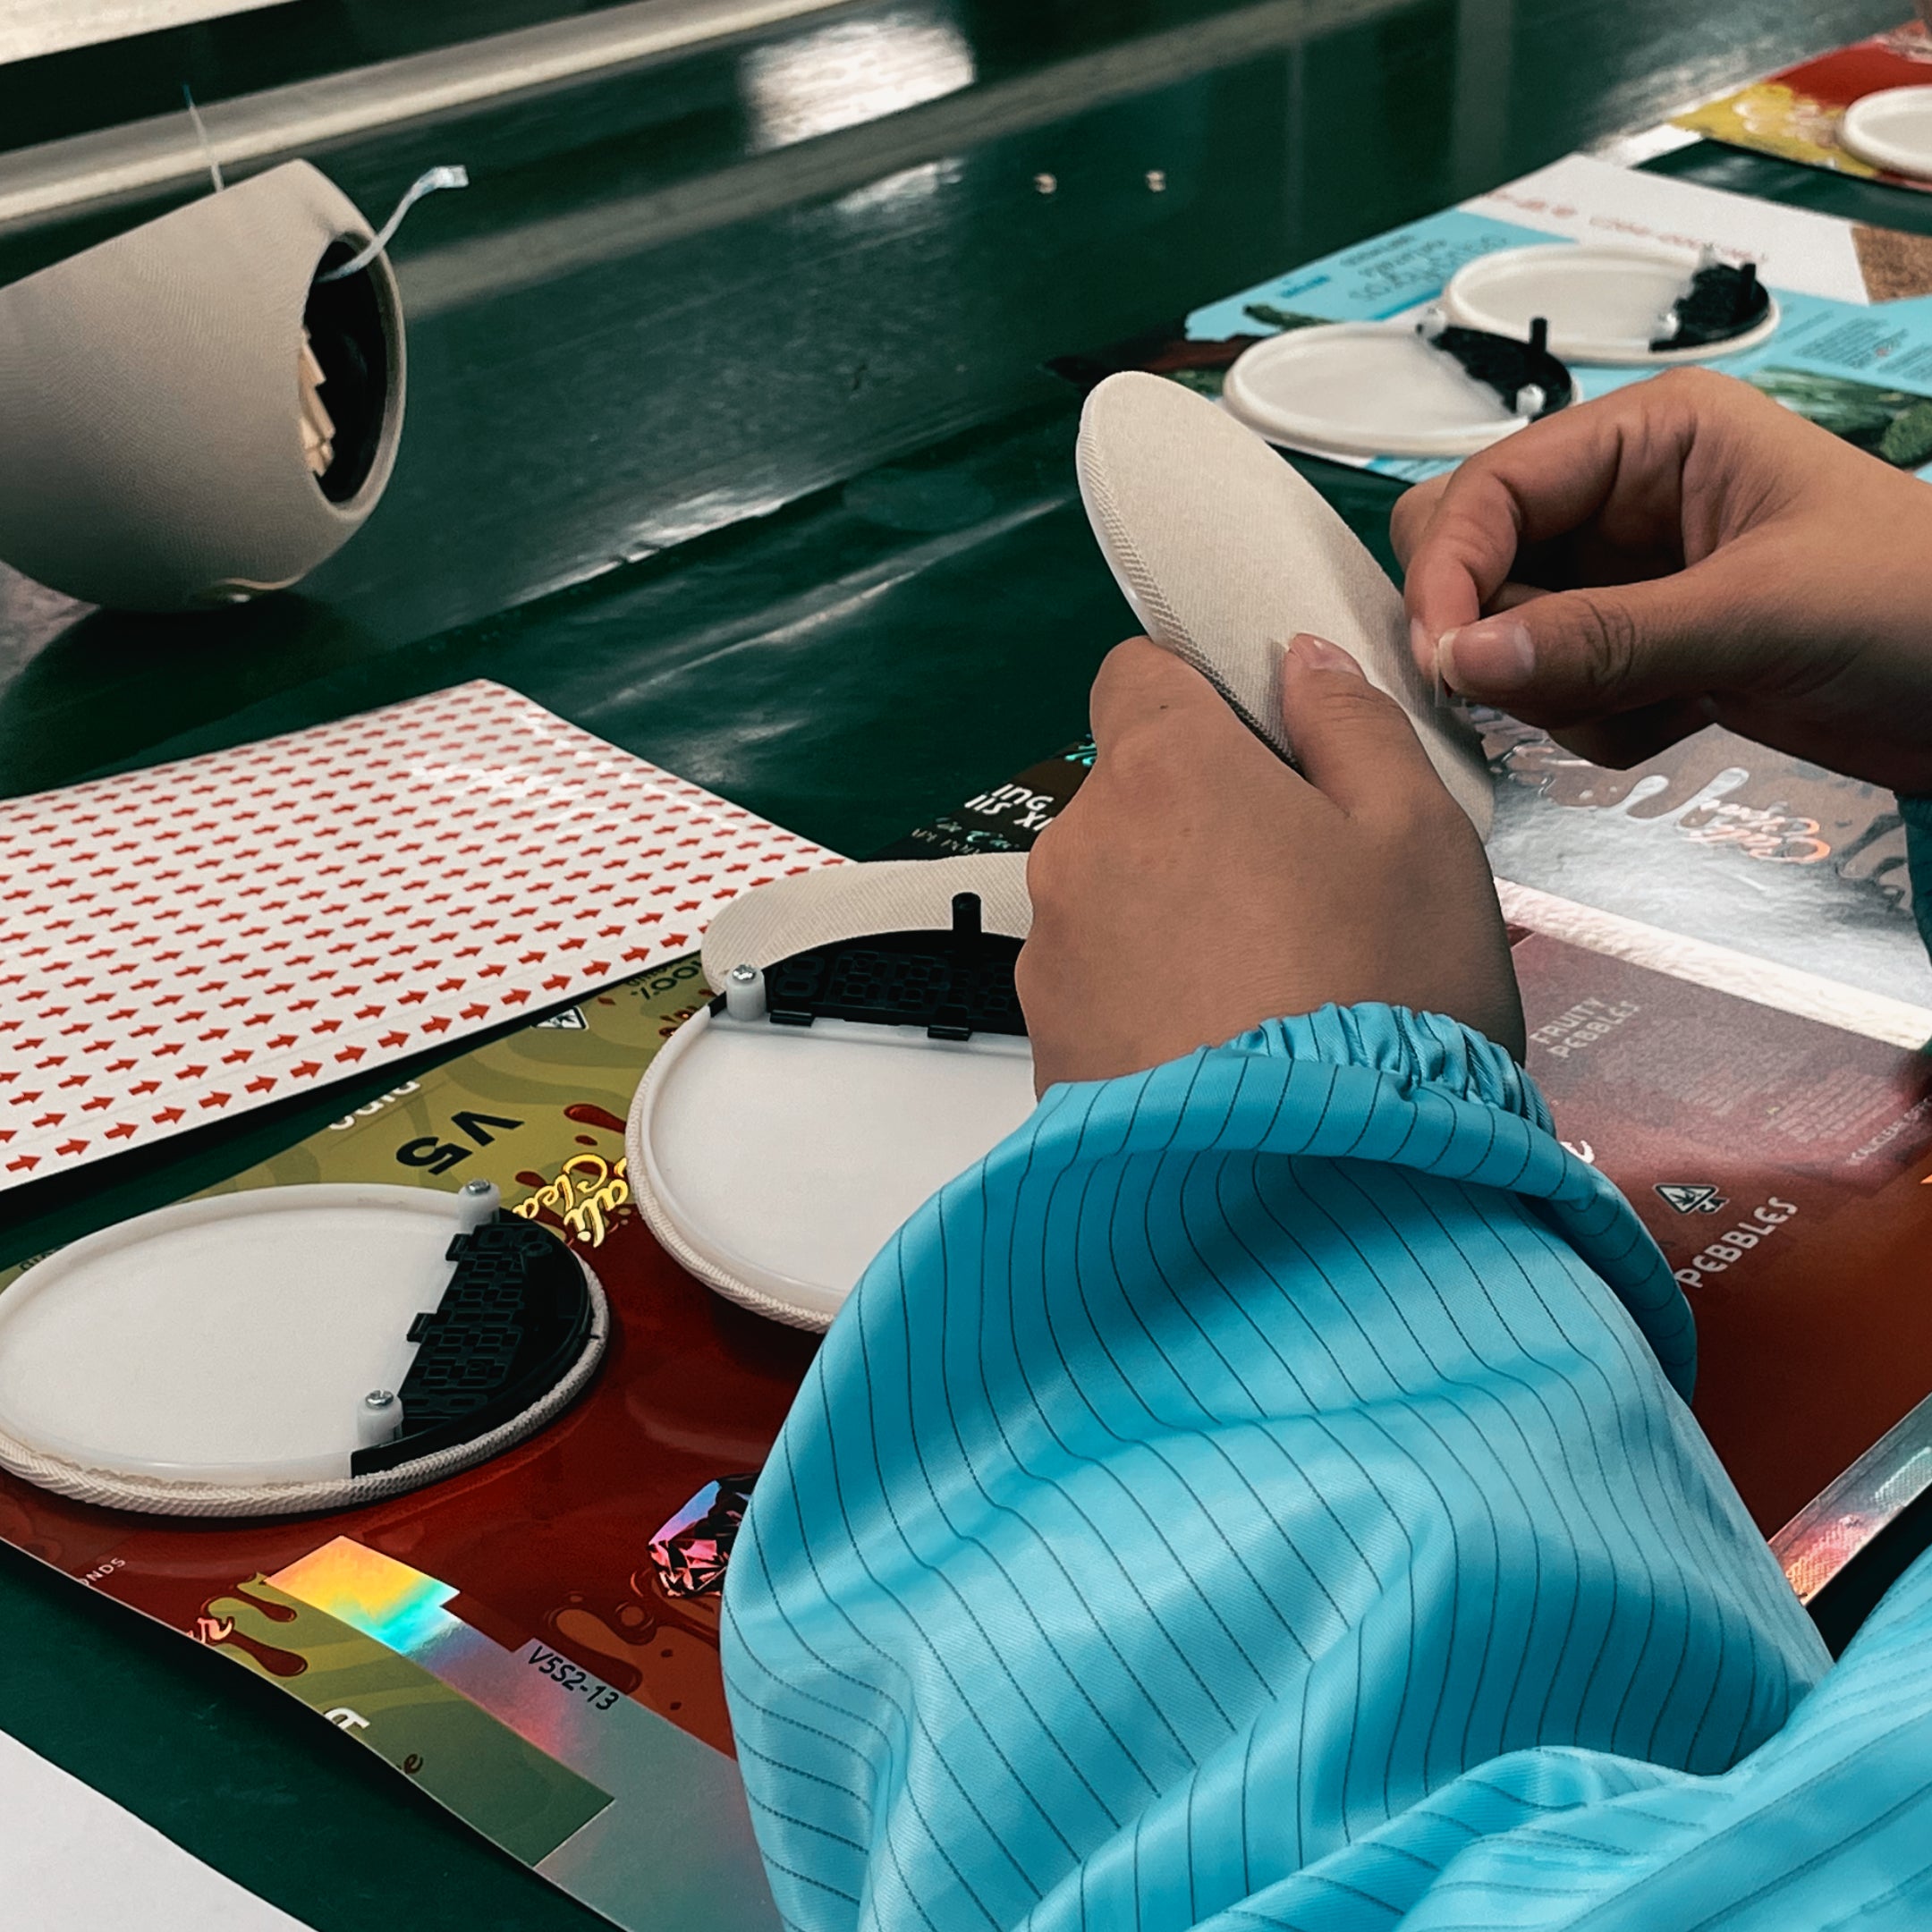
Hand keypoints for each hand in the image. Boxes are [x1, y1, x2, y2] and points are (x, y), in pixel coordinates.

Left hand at [1016, 635, 1522, 1090]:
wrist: (1314, 1201)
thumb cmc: (1383, 998)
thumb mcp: (1420, 837)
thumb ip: (1353, 726)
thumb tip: (1300, 663)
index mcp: (1163, 770)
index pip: (1138, 674)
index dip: (1203, 700)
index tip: (1264, 755)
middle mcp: (1077, 851)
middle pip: (1129, 798)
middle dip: (1200, 824)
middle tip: (1302, 900)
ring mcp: (1048, 958)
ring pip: (1111, 899)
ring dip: (1172, 919)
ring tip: (1270, 995)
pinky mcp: (1044, 1053)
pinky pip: (1098, 993)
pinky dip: (1148, 1005)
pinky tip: (1225, 1055)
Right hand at [1393, 367, 1931, 788]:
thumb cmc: (1925, 604)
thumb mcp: (1760, 612)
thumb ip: (1603, 639)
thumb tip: (1461, 661)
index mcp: (1651, 439)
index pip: (1489, 490)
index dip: (1449, 572)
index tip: (1442, 660)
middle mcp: (1622, 505)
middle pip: (1471, 557)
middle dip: (1486, 632)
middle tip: (1535, 686)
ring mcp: (1625, 586)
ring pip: (1501, 641)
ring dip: (1552, 692)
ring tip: (1655, 700)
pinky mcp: (1637, 656)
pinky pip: (1551, 696)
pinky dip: (1592, 727)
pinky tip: (1678, 717)